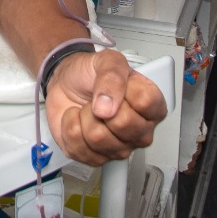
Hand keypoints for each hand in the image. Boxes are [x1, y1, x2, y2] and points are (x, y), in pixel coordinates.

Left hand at [44, 49, 166, 165]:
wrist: (65, 83)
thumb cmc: (90, 74)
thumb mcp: (106, 60)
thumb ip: (112, 75)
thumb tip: (108, 105)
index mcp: (151, 106)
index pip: (146, 103)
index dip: (125, 92)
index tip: (116, 84)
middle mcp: (139, 131)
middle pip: (124, 124)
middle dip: (102, 106)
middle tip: (99, 99)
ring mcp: (119, 147)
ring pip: (98, 138)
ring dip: (84, 117)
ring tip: (88, 109)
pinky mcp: (95, 157)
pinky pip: (79, 147)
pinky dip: (70, 128)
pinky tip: (78, 120)